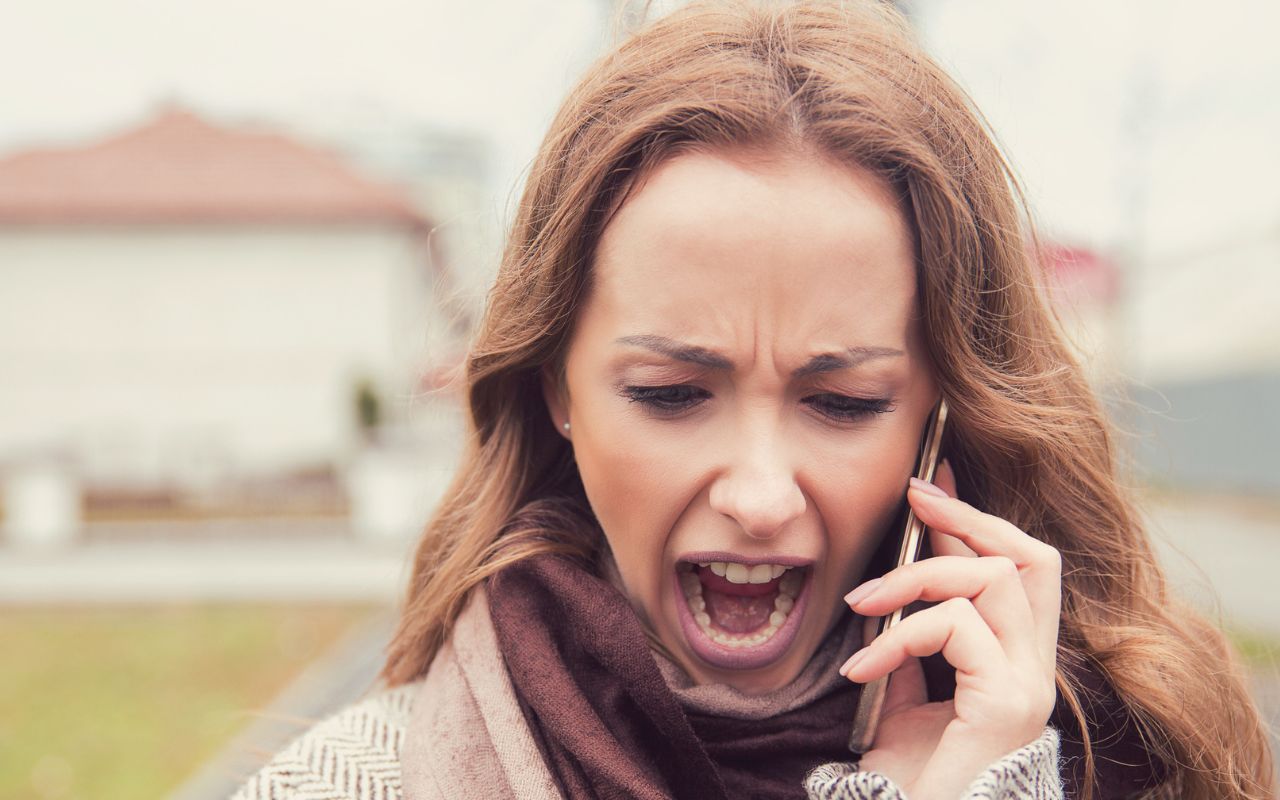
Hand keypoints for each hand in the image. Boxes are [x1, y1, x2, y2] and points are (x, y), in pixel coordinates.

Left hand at [838, 459, 1061, 799]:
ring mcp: (1029, 684)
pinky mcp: (1007, 702)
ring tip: (860, 605)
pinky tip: (859, 669)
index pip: (1017, 568)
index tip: (927, 483)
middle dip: (967, 515)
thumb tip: (886, 600)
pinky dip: (899, 636)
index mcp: (1015, 664)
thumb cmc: (913, 781)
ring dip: (916, 575)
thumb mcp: (903, 701)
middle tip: (912, 496)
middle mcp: (1036, 670)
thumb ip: (909, 649)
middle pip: (1029, 557)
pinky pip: (955, 627)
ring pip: (991, 578)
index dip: (973, 517)